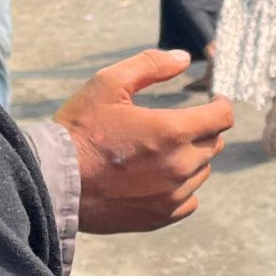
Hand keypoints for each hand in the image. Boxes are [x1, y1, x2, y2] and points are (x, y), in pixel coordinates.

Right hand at [57, 50, 233, 233]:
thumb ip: (150, 65)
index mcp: (172, 131)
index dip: (221, 106)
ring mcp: (171, 195)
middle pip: (214, 144)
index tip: (214, 102)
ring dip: (191, 159)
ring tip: (161, 151)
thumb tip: (183, 58)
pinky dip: (181, 188)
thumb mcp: (108, 84)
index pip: (222, 118)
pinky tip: (159, 178)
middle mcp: (179, 166)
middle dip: (202, 130)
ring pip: (202, 172)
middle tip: (178, 124)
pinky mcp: (160, 217)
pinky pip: (189, 200)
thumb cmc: (79, 130)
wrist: (53, 181)